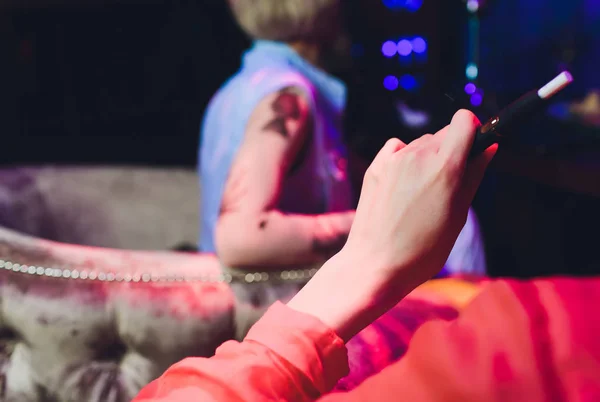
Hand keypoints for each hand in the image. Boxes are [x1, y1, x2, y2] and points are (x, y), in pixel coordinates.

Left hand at [288, 110, 496, 340]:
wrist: (375, 265)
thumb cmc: (422, 249)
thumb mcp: (458, 215)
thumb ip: (474, 175)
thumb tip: (489, 147)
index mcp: (444, 167)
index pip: (465, 120)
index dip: (473, 130)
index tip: (473, 147)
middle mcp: (417, 155)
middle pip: (444, 134)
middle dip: (451, 151)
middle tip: (448, 186)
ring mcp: (392, 159)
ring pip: (420, 143)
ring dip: (427, 158)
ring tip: (421, 195)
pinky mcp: (375, 167)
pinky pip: (397, 149)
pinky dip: (403, 160)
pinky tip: (402, 187)